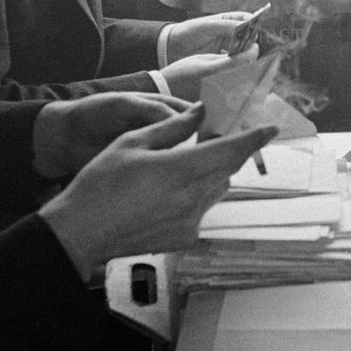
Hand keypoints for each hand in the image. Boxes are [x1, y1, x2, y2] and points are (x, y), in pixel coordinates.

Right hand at [38, 104, 277, 271]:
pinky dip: (194, 196)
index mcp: (179, 170)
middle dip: (224, 152)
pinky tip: (164, 194)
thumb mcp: (133, 143)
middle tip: (209, 139)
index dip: (253, 138)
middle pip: (226, 169)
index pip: (230, 150)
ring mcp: (190, 221)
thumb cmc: (99, 184)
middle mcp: (191, 199)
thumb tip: (200, 112)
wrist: (79, 233)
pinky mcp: (184, 238)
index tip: (271, 128)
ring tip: (178, 167)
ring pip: (216, 189)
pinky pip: (201, 209)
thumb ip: (172, 127)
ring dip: (209, 174)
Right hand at [159, 46, 257, 101]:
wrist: (167, 90)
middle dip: (253, 62)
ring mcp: (223, 97)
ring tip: (246, 65)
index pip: (246, 59)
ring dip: (249, 73)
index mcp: (218, 70)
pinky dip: (241, 85)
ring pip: (246, 84)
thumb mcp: (202, 58)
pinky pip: (237, 93)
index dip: (253, 50)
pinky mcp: (221, 104)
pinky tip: (239, 78)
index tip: (253, 45)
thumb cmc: (182, 72)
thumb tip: (244, 53)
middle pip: (250, 72)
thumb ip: (225, 57)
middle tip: (252, 54)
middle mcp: (223, 85)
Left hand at [166, 11, 255, 58]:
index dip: (252, 24)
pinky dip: (236, 62)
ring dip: (244, 53)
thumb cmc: (188, 32)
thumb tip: (243, 26)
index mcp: (227, 19)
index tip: (254, 30)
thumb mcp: (206, 26)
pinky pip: (233, 60)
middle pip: (247, 36)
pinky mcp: (222, 58)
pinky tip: (235, 65)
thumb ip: (225, 26)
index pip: (246, 19)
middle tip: (251, 47)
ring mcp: (226, 46)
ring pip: (242, 49)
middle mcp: (229, 32)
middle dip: (250, 41)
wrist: (172, 47)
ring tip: (244, 57)